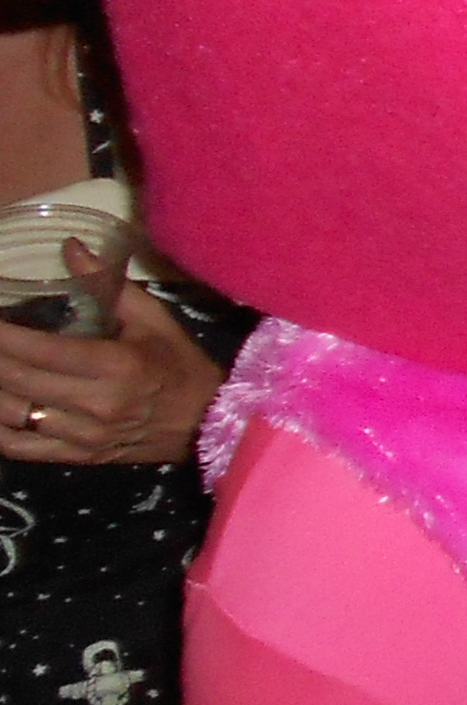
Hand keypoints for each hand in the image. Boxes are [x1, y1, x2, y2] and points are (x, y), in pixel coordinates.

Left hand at [0, 277, 223, 466]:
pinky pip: (20, 447)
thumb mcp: (153, 318)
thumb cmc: (179, 363)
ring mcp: (85, 436)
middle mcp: (97, 404)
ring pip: (12, 415)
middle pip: (18, 382)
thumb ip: (107, 283)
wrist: (207, 421)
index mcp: (117, 365)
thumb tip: (70, 247)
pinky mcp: (79, 457)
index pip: (41, 350)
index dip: (4, 335)